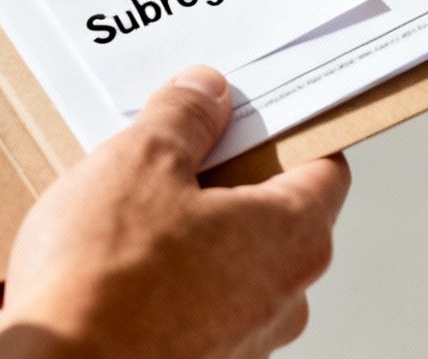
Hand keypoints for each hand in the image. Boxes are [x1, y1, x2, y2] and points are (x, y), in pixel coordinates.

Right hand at [0, 67, 348, 358]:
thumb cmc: (105, 285)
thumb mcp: (142, 161)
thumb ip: (184, 118)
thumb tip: (206, 94)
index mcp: (292, 237)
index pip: (323, 166)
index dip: (287, 130)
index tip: (249, 109)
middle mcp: (282, 297)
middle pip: (269, 212)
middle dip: (219, 176)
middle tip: (167, 149)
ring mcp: (241, 338)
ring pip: (223, 259)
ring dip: (182, 229)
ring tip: (120, 207)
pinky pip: (188, 301)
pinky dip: (157, 277)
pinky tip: (103, 260)